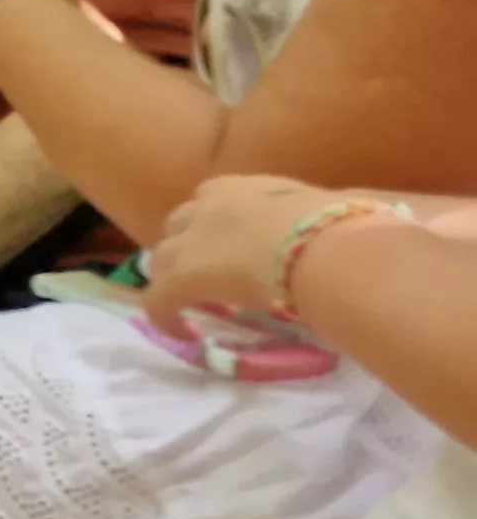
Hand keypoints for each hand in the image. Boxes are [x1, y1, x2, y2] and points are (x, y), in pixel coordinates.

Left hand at [138, 173, 335, 333]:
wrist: (329, 250)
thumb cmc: (346, 228)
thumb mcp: (334, 208)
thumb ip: (327, 211)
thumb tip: (362, 213)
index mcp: (245, 187)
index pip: (212, 196)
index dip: (214, 224)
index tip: (229, 246)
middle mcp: (209, 206)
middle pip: (178, 225)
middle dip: (188, 247)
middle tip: (209, 274)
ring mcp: (190, 241)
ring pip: (162, 259)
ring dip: (174, 278)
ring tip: (195, 302)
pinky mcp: (180, 279)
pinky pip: (156, 300)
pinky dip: (164, 316)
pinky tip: (183, 332)